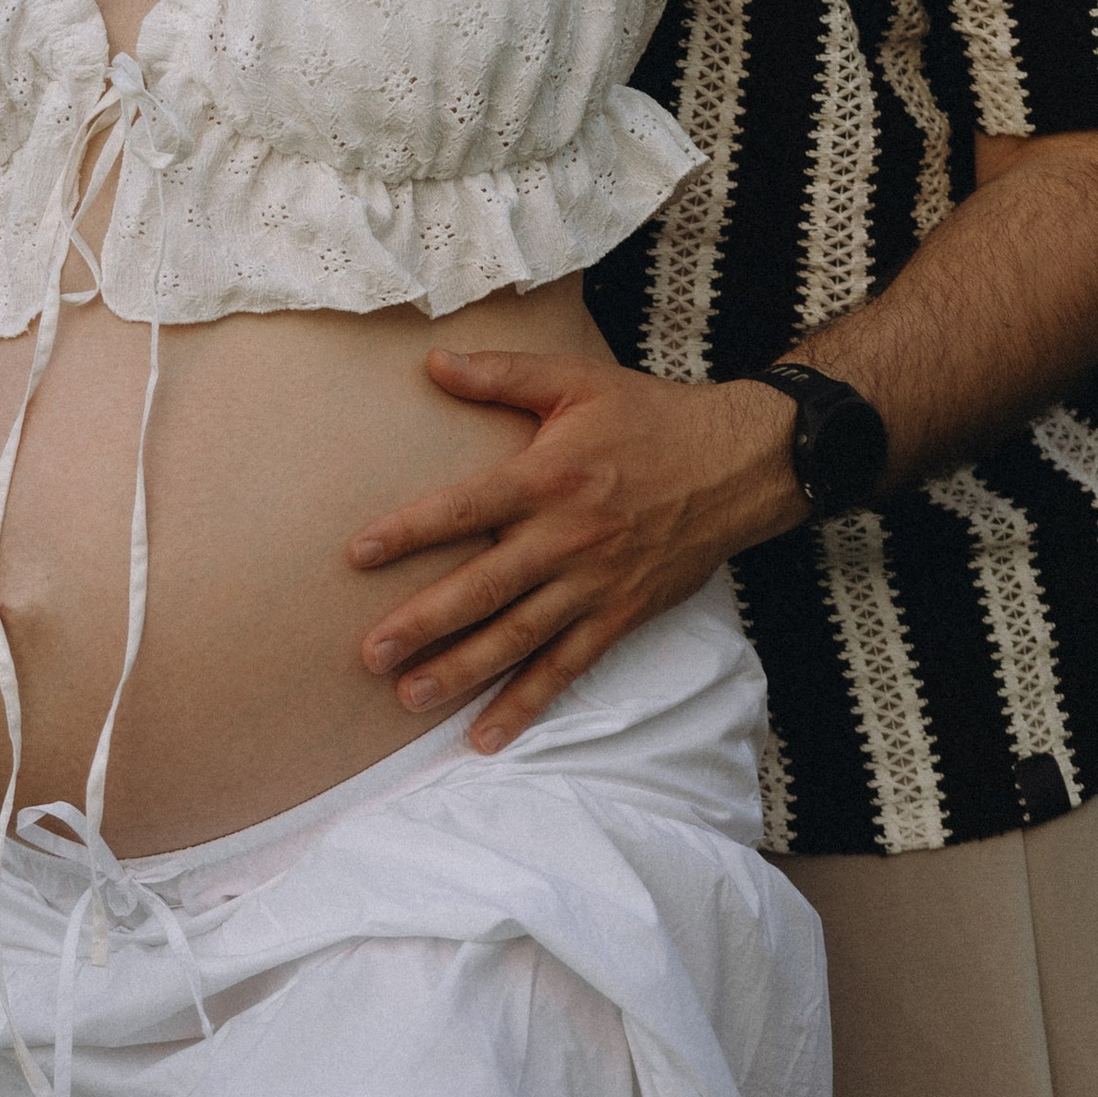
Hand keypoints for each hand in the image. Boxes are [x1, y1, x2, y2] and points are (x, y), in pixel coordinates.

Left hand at [348, 353, 804, 752]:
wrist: (738, 463)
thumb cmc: (649, 416)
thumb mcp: (577, 379)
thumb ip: (502, 373)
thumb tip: (431, 360)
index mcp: (550, 476)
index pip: (468, 507)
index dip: (413, 530)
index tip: (359, 553)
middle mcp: (569, 536)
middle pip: (487, 585)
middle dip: (427, 622)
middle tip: (371, 652)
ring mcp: (596, 582)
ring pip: (521, 636)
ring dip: (464, 670)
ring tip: (410, 697)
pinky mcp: (621, 615)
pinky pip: (568, 667)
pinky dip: (527, 703)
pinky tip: (486, 735)